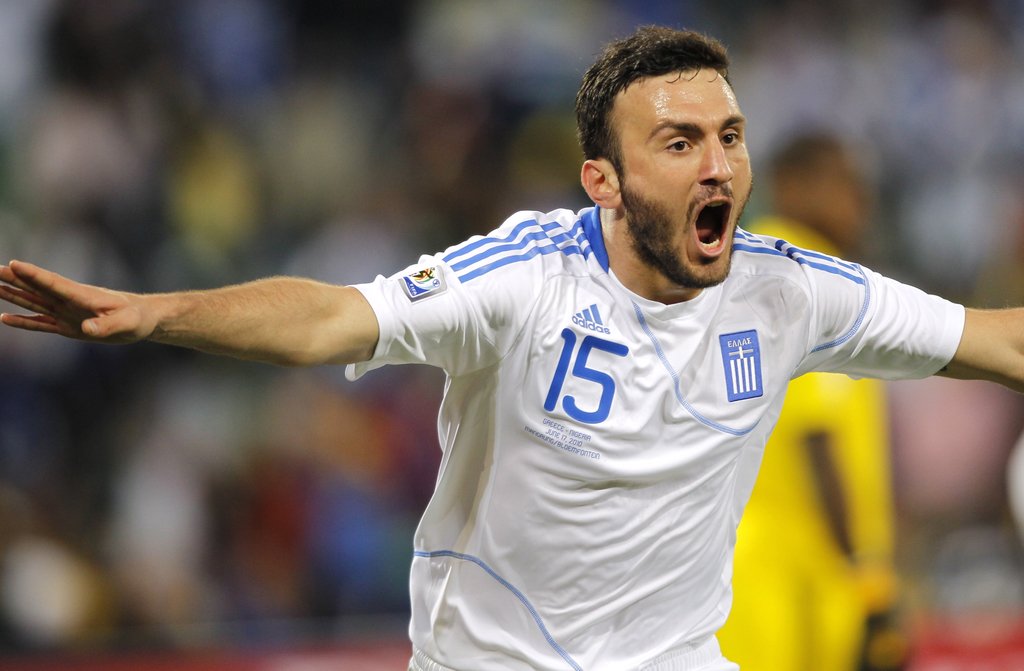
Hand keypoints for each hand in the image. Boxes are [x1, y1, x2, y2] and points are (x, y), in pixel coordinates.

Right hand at [0, 260, 153, 342]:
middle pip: (37, 289)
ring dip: (13, 295)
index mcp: (83, 296)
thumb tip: (87, 329)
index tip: (14, 263)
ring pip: (34, 303)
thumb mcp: (127, 323)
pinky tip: (5, 318)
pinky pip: (41, 323)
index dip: (34, 275)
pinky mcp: (67, 326)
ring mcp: (66, 313)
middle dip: (14, 279)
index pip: (54, 283)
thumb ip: (108, 325)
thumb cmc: (137, 318)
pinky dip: (23, 321)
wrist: (142, 320)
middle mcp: (70, 302)